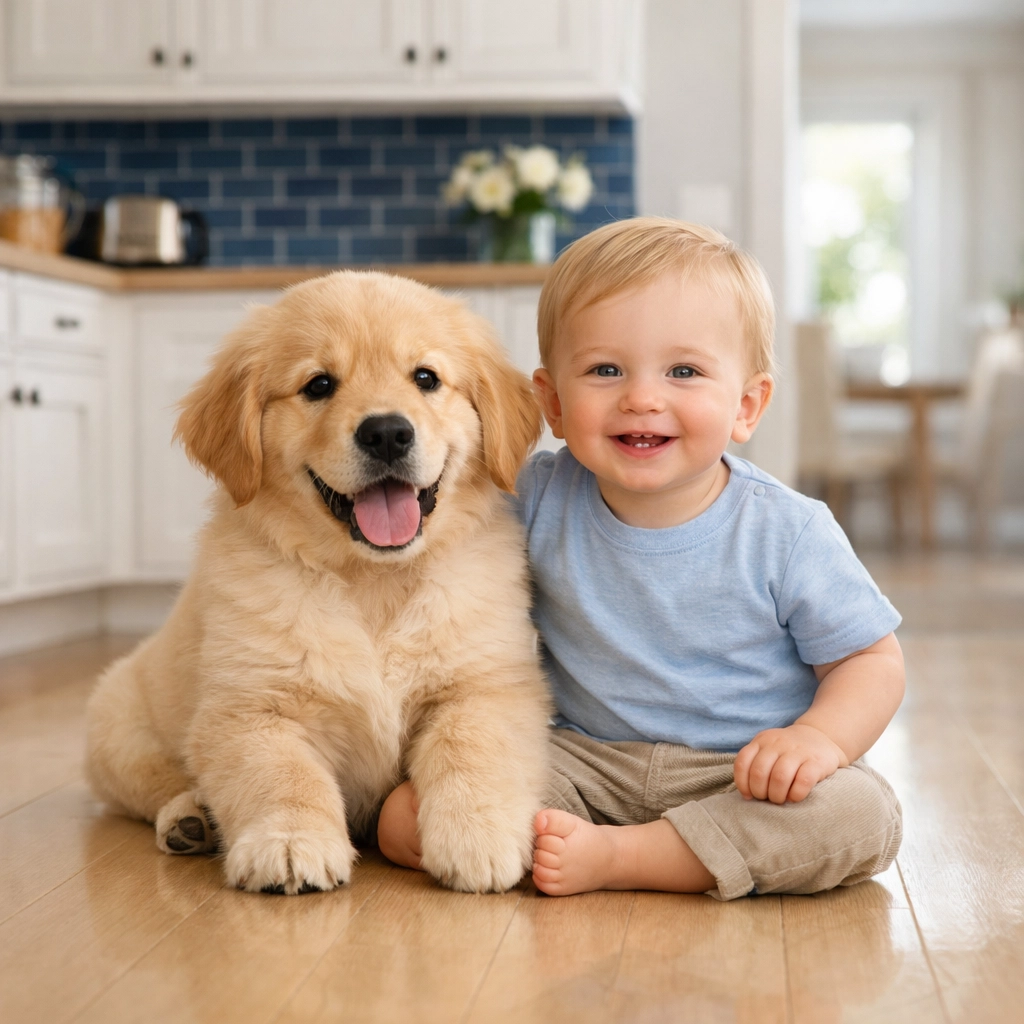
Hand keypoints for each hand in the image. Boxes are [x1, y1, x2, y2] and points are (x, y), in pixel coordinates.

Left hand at [733, 723, 847, 803]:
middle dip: (760, 792)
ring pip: (779, 777)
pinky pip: (803, 781)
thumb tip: (747, 795)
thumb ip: (755, 764)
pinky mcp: (817, 762)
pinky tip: (795, 797)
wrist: (820, 737)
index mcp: (762, 740)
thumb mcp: (768, 749)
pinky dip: (796, 794)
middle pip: (759, 772)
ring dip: (776, 795)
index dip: (742, 783)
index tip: (749, 795)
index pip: (743, 762)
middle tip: (767, 799)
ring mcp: (798, 751)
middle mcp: (778, 743)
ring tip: (780, 800)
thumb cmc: (788, 752)